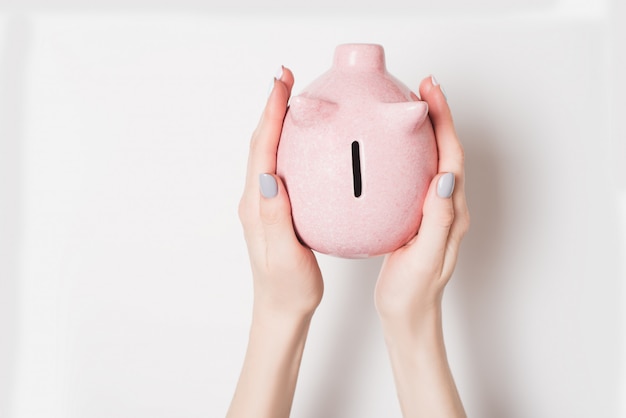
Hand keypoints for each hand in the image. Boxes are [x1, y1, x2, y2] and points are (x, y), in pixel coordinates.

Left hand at [238, 66, 323, 318]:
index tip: (280, 84)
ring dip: (277, 122)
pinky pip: (280, 167)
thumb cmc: (286, 288)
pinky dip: (288, 144)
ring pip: (268, 153)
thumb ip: (275, 218)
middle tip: (286, 79)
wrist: (281, 309)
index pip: (262, 150)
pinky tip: (307, 142)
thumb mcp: (283, 257)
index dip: (270, 114)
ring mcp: (265, 203)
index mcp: (257, 205)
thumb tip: (268, 177)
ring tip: (293, 99)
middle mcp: (256, 199)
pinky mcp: (276, 209)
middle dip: (272, 108)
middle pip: (261, 143)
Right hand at [375, 75, 469, 323]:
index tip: (431, 92)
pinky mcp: (418, 217)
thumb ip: (438, 219)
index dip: (444, 121)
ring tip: (409, 108)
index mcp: (452, 212)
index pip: (452, 157)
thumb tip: (445, 178)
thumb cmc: (414, 292)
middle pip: (447, 150)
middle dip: (438, 116)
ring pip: (433, 160)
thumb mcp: (426, 257)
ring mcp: (434, 211)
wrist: (408, 315)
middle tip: (421, 88)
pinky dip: (409, 154)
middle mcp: (448, 206)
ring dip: (426, 131)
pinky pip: (416, 175)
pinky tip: (390, 150)